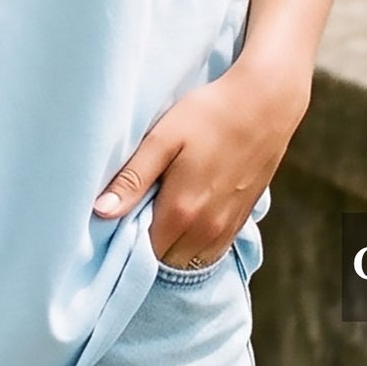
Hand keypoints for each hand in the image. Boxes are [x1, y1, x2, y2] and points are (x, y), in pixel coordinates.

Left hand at [92, 56, 312, 267]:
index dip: (125, 241)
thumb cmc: (208, 115)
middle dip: (146, 247)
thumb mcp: (163, 139)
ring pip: (189, 260)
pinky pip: (211, 251)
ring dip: (171, 248)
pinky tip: (185, 217)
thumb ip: (133, 178)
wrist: (265, 104)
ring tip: (158, 215)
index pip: (142, 253)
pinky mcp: (242, 220)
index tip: (115, 221)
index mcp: (181, 211)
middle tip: (134, 215)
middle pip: (165, 261)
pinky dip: (194, 245)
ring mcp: (227, 228)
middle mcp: (206, 230)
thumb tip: (101, 211)